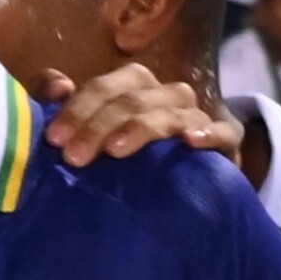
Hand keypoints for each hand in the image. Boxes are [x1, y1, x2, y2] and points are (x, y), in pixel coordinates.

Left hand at [35, 60, 237, 169]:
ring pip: (171, 112)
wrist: (179, 195)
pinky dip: (210, 133)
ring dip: (142, 128)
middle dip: (99, 124)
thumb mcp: (89, 134)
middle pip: (134, 98)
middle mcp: (166, 97)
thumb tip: (57, 85)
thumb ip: (66, 106)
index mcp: (135, 88)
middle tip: (74, 157)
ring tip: (115, 151)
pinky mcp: (226, 143)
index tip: (54, 140)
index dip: (78, 108)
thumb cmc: (124, 160)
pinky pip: (225, 132)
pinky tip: (189, 143)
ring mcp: (197, 118)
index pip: (107, 86)